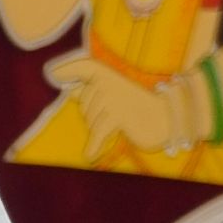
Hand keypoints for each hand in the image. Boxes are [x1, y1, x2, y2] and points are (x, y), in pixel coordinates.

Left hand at [43, 49, 182, 165]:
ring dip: (101, 129)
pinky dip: (94, 146)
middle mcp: (110, 82)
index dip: (68, 68)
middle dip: (93, 116)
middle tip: (117, 117)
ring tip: (122, 125)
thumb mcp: (116, 95)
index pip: (85, 66)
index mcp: (111, 74)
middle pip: (84, 104)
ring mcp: (114, 97)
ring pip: (91, 121)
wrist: (168, 119)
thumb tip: (71, 91)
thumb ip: (94, 92)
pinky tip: (90, 155)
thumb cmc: (140, 108)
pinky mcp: (118, 114)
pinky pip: (98, 133)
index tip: (53, 75)